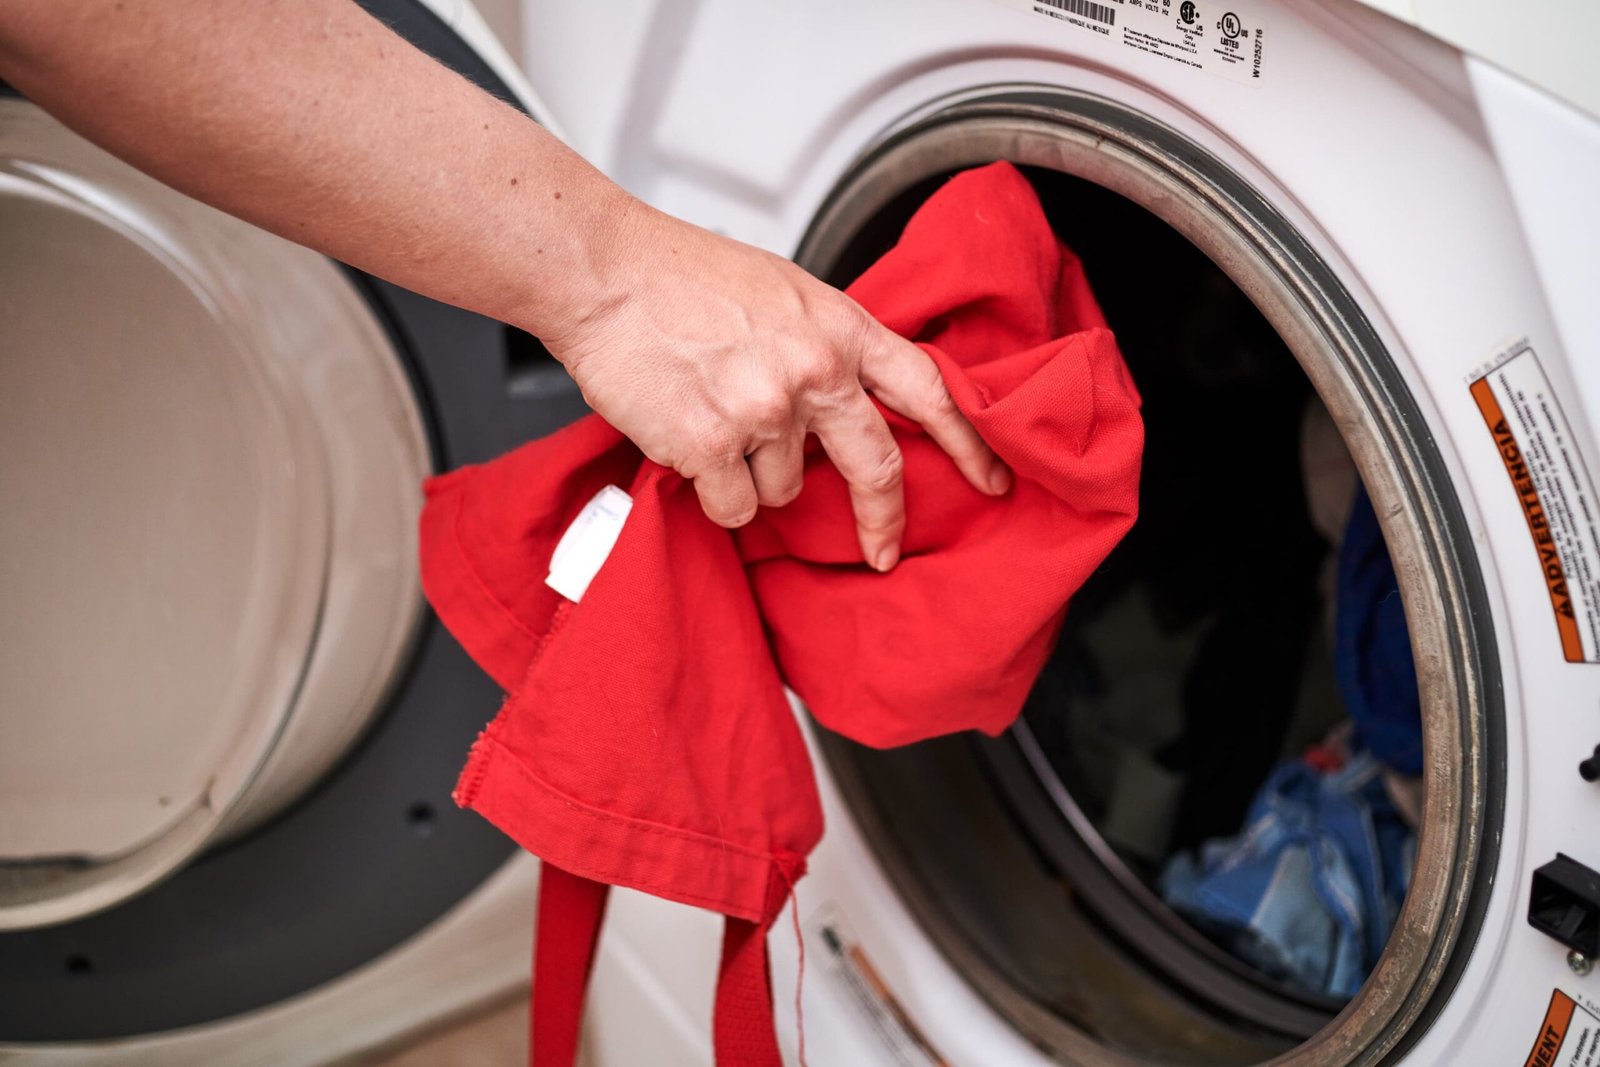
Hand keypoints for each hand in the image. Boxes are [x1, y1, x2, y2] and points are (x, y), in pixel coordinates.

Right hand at [540, 203, 1010, 571]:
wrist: (604, 273)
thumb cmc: (681, 276)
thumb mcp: (784, 291)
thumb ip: (826, 344)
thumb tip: (849, 400)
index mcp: (840, 327)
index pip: (928, 390)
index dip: (968, 442)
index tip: (993, 479)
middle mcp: (814, 369)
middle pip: (875, 465)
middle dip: (882, 518)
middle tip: (882, 549)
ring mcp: (764, 409)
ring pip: (783, 490)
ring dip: (754, 475)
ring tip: (713, 417)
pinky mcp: (712, 444)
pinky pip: (734, 507)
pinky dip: (713, 492)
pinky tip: (687, 442)